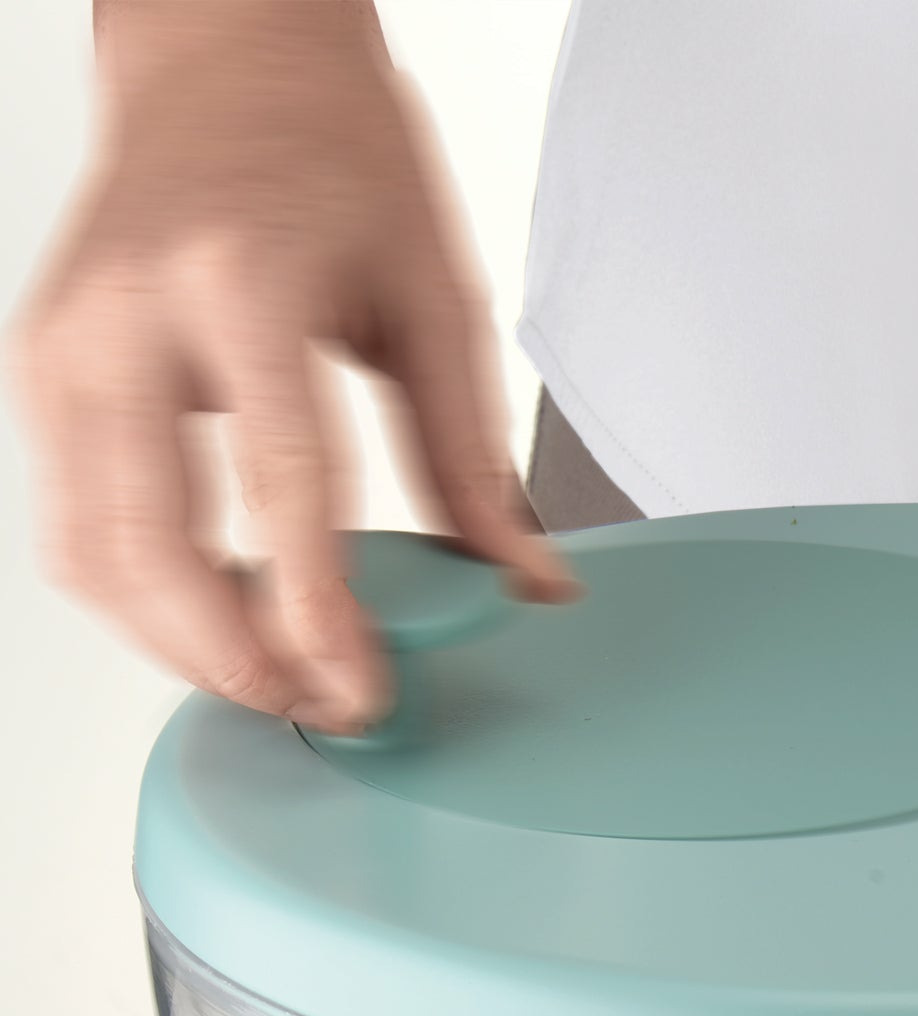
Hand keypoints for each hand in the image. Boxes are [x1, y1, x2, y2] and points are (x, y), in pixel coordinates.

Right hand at [9, 2, 573, 732]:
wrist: (227, 66)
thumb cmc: (333, 160)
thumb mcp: (436, 299)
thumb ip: (473, 458)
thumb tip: (528, 581)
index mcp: (242, 281)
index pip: (279, 485)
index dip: (320, 613)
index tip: (363, 692)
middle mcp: (128, 313)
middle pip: (152, 546)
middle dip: (236, 657)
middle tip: (321, 706)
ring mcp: (63, 344)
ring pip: (91, 557)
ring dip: (180, 646)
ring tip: (277, 676)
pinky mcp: (41, 372)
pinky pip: (73, 527)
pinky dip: (140, 599)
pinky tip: (218, 619)